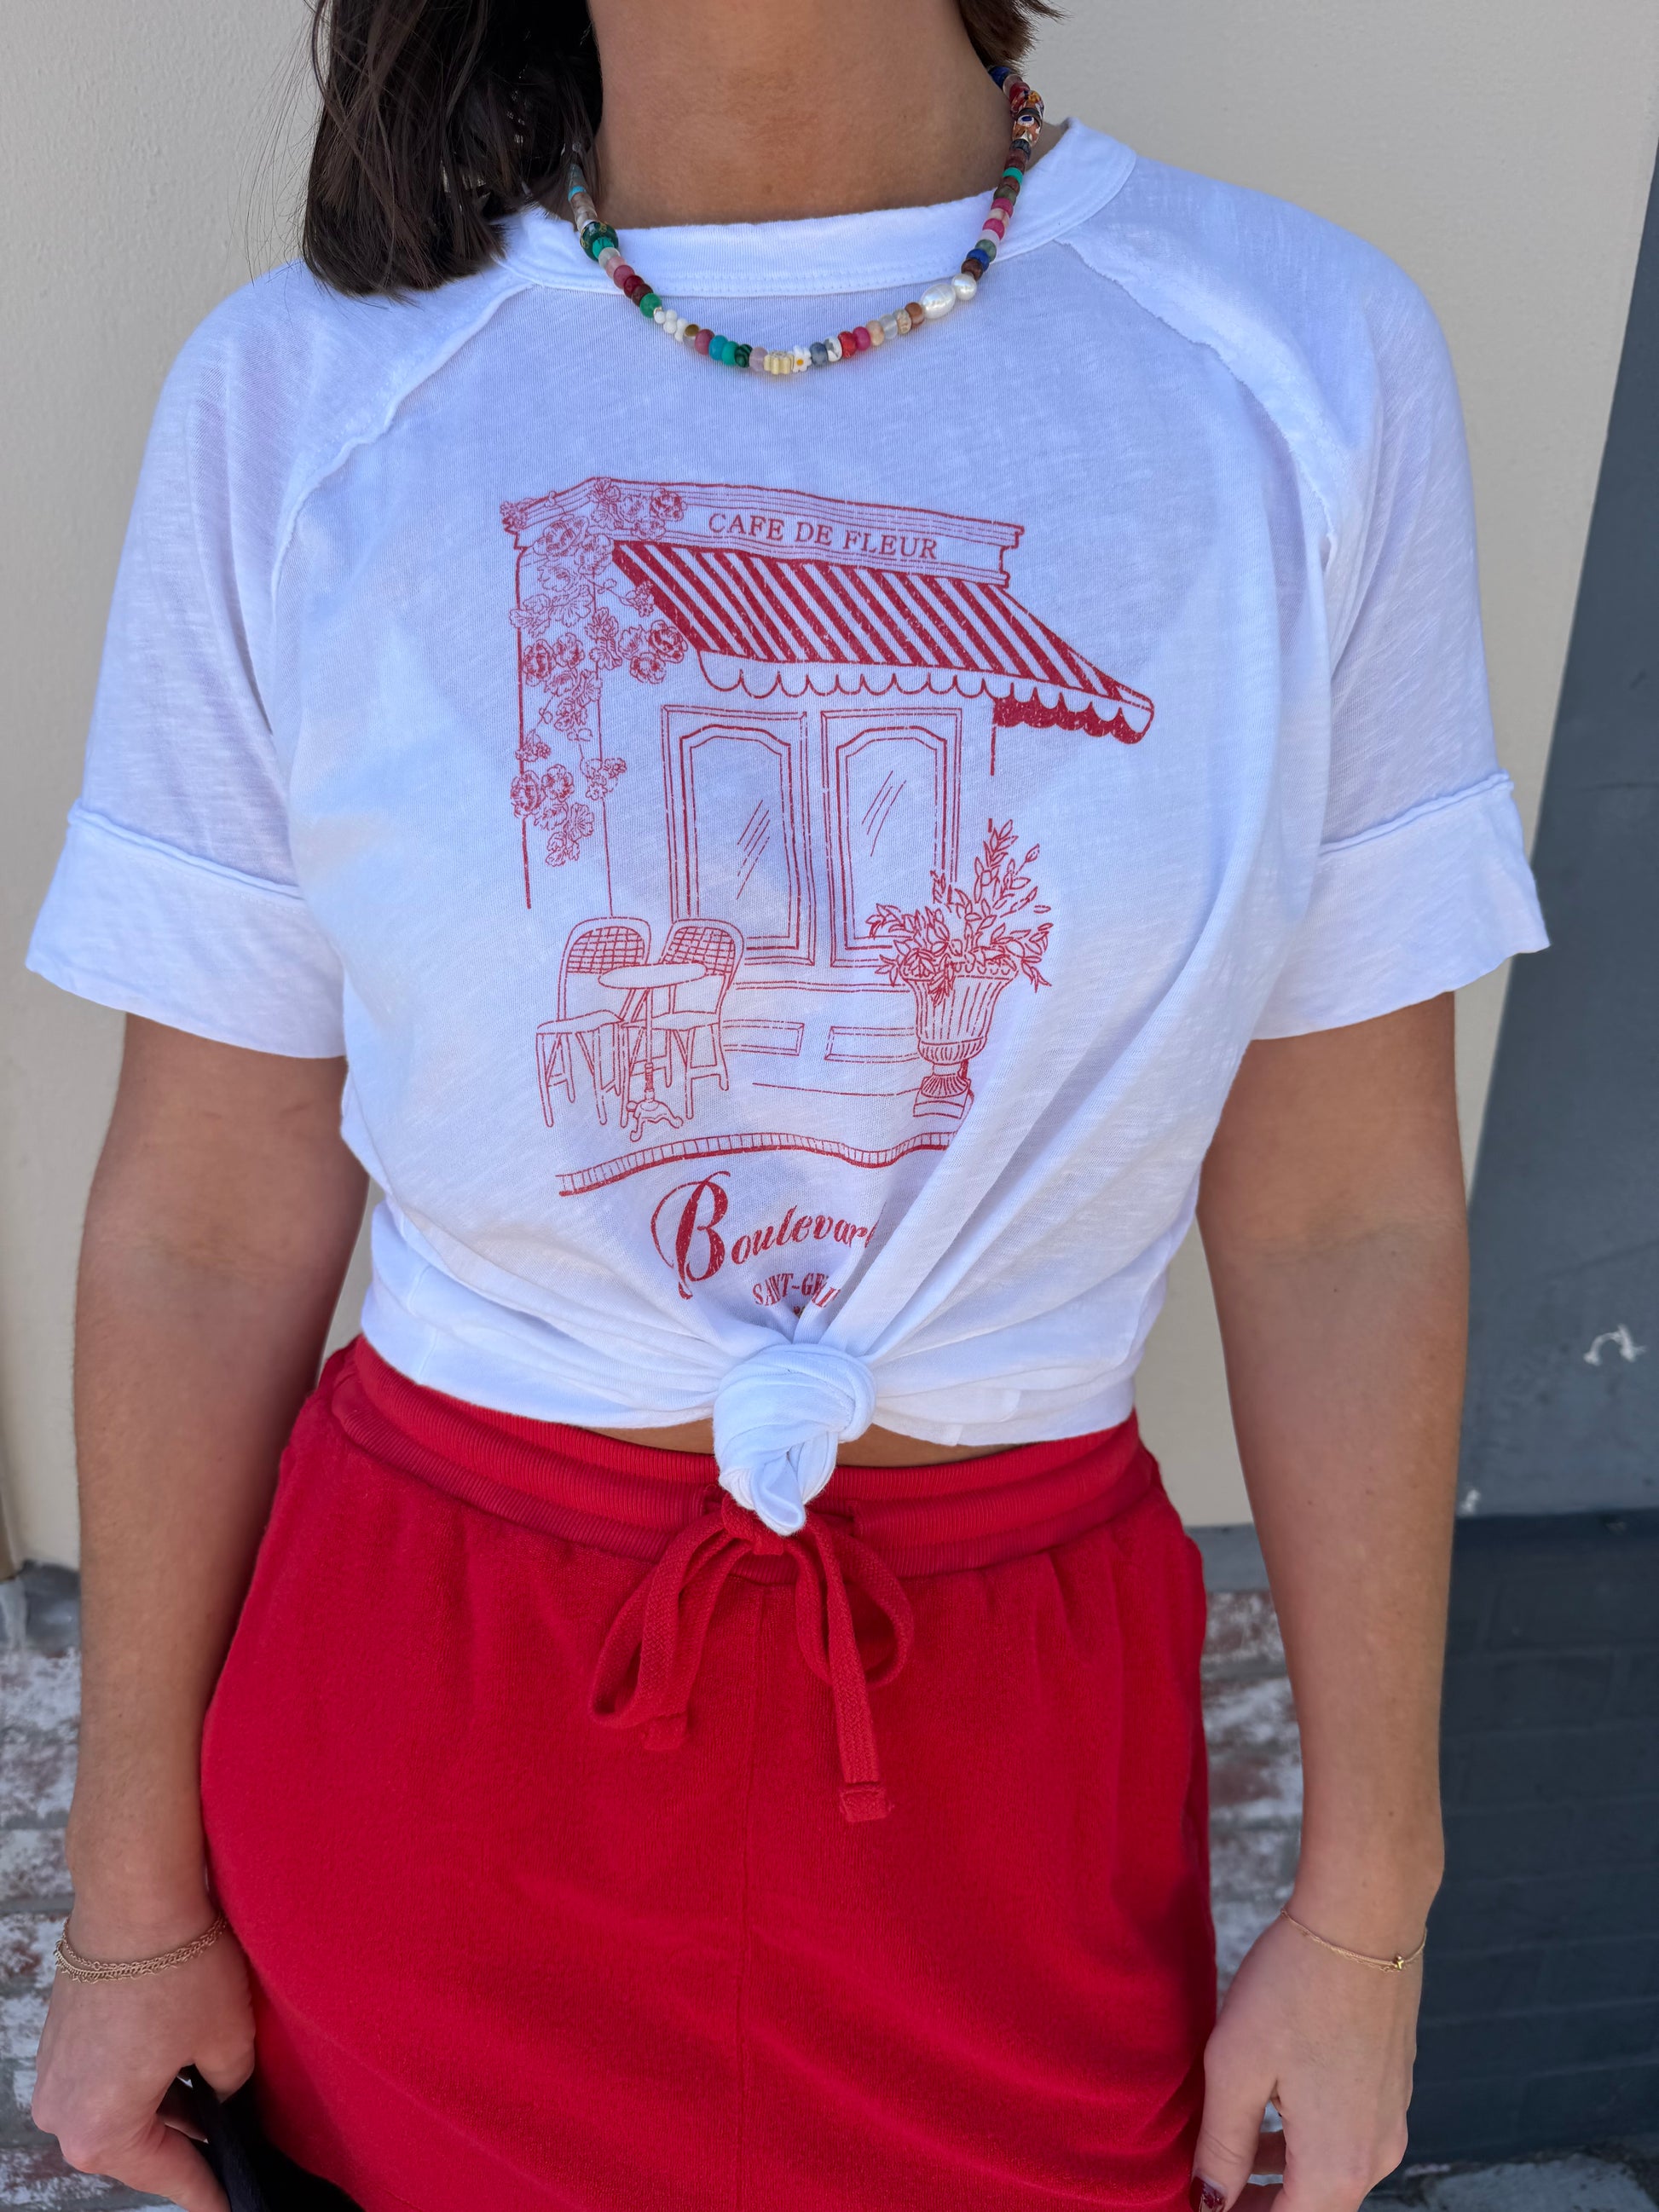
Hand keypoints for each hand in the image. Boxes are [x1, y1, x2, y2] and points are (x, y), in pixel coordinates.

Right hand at [31, 1905, 256, 2211]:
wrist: (134, 1895)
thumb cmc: (181, 1970)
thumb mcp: (228, 2042)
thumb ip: (229, 2090)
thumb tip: (225, 2096)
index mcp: (103, 2133)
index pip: (173, 2177)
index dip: (211, 2192)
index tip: (232, 2205)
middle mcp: (64, 2116)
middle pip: (139, 2147)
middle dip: (186, 2143)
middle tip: (229, 2147)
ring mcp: (54, 2076)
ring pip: (120, 2110)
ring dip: (162, 2104)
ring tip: (211, 2098)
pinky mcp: (58, 2040)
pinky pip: (104, 2077)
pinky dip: (139, 2075)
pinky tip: (176, 2058)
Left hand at [1190, 1906, 1418, 2208]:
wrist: (1363, 1920)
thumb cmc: (1292, 1988)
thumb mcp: (1236, 2068)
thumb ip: (1221, 2146)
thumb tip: (1208, 2203)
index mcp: (1337, 2165)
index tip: (1205, 2204)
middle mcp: (1376, 2156)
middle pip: (1315, 2208)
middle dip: (1262, 2204)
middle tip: (1213, 2188)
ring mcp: (1392, 2121)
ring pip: (1332, 2174)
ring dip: (1283, 2174)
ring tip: (1233, 2152)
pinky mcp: (1393, 2087)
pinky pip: (1348, 2138)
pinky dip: (1308, 2142)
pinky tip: (1273, 2110)